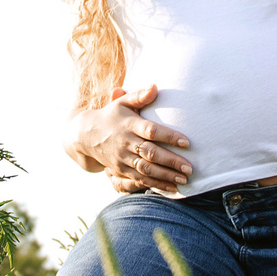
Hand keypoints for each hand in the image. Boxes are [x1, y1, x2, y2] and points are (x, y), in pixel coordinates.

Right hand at [69, 84, 192, 190]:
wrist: (87, 135)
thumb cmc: (112, 115)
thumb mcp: (123, 102)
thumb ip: (139, 96)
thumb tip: (155, 86)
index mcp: (129, 125)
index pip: (151, 131)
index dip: (169, 137)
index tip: (187, 142)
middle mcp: (125, 143)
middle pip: (150, 153)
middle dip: (171, 161)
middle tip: (189, 168)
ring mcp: (122, 158)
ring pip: (146, 169)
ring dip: (165, 176)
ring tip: (184, 180)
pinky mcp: (120, 170)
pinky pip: (139, 179)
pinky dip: (156, 185)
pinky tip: (171, 188)